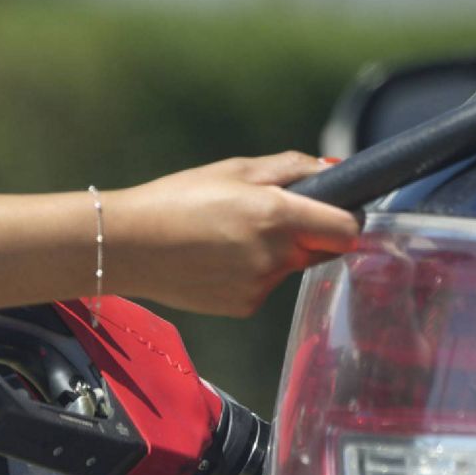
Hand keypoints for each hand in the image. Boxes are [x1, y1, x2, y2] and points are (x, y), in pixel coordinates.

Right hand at [108, 151, 360, 316]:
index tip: (334, 210)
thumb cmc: (177, 199)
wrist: (127, 245)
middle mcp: (276, 258)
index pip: (348, 229)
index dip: (348, 218)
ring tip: (226, 236)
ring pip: (289, 268)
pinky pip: (263, 286)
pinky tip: (215, 259)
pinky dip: (250, 273)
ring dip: (274, 253)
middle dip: (308, 233)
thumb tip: (333, 168)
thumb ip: (291, 168)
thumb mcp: (235, 170)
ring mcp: (261, 287)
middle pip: (321, 249)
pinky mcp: (244, 306)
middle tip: (266, 217)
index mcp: (278, 217)